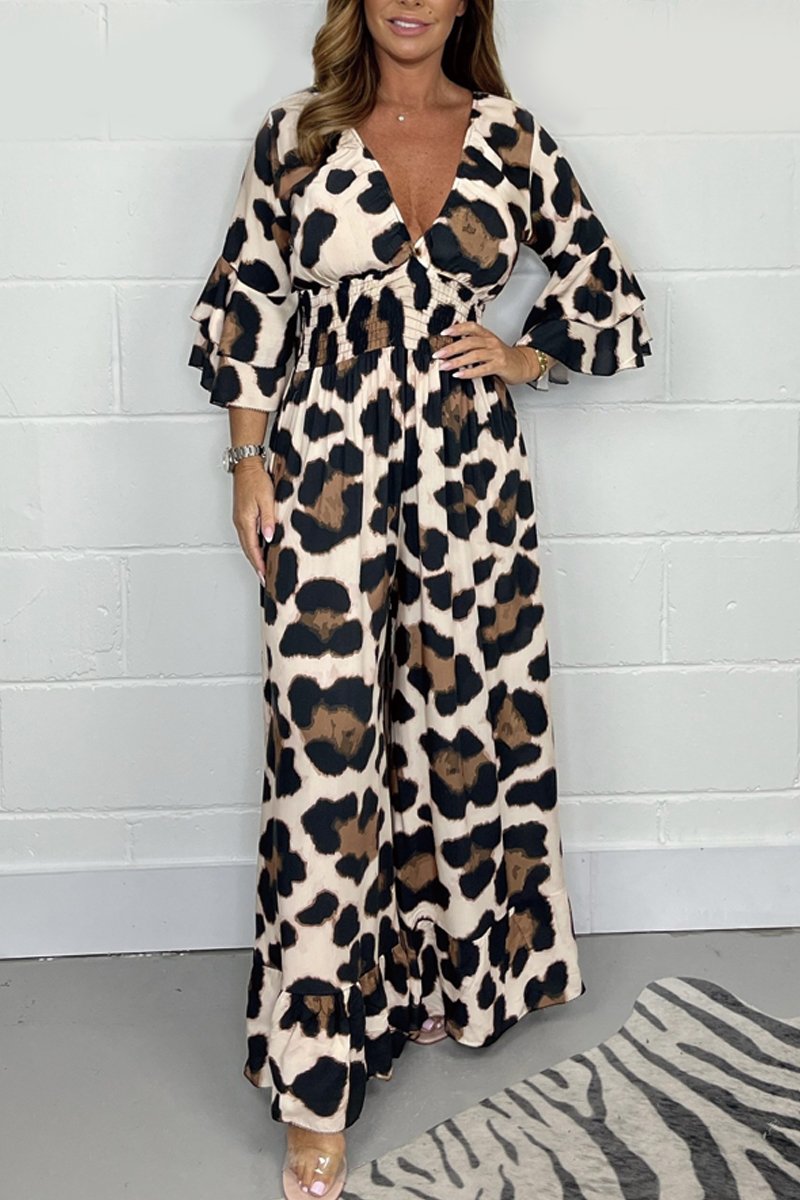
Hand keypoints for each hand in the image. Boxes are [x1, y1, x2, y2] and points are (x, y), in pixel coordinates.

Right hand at [232, 457, 275, 586]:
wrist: (246, 466)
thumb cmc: (256, 480)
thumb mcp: (266, 499)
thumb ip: (268, 520)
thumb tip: (269, 538)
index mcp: (245, 521)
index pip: (252, 548)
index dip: (259, 563)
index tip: (264, 575)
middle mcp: (240, 522)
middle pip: (247, 549)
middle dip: (255, 564)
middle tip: (263, 577)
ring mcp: (240, 519)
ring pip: (246, 543)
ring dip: (253, 556)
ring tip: (262, 567)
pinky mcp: (242, 515)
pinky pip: (247, 536)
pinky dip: (252, 546)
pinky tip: (259, 549)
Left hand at [432, 321, 544, 384]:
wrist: (523, 364)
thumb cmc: (503, 357)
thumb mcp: (489, 346)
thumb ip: (474, 343)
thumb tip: (452, 344)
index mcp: (487, 335)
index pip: (471, 327)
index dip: (457, 328)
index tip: (443, 333)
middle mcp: (491, 342)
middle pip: (469, 342)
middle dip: (451, 348)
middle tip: (438, 354)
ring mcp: (496, 353)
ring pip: (474, 355)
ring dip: (457, 361)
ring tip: (444, 366)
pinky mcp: (500, 366)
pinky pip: (482, 369)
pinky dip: (469, 372)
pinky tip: (458, 375)